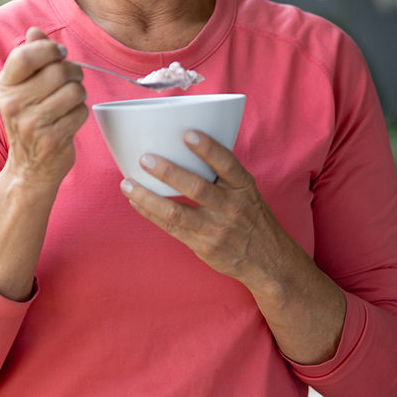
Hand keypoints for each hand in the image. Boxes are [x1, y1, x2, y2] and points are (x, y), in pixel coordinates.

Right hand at [0, 27, 88, 188]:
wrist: (29, 166)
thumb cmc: (29, 119)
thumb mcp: (22, 87)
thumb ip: (29, 56)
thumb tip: (35, 31)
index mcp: (5, 86)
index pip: (25, 56)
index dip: (49, 50)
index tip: (58, 54)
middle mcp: (14, 104)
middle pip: (58, 71)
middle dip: (73, 73)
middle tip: (70, 81)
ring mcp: (31, 124)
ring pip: (74, 91)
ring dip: (78, 95)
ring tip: (69, 102)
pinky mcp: (52, 140)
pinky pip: (81, 112)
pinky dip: (80, 114)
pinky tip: (69, 120)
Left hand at [119, 129, 347, 363]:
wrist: (269, 263)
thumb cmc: (251, 218)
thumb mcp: (247, 192)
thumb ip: (223, 175)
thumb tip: (184, 144)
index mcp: (244, 188)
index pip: (228, 164)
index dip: (208, 148)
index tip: (188, 133)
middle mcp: (232, 208)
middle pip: (197, 187)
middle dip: (168, 172)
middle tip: (145, 158)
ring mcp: (216, 229)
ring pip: (176, 212)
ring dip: (148, 197)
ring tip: (127, 183)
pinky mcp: (202, 246)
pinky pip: (170, 227)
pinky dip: (149, 213)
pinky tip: (135, 201)